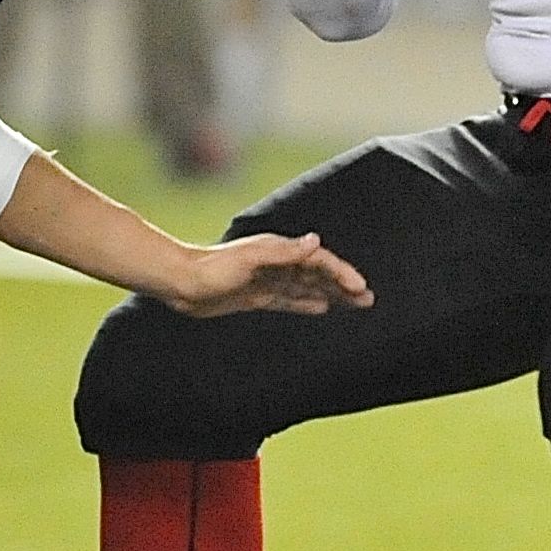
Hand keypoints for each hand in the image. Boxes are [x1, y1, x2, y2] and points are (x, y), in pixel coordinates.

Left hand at [152, 231, 372, 320]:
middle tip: (368, 299)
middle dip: (344, 285)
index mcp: (279, 251)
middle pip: (318, 274)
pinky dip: (308, 302)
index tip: (361, 288)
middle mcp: (277, 263)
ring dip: (331, 294)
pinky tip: (322, 308)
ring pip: (308, 287)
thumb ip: (284, 252)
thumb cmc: (213, 268)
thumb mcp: (250, 258)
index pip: (319, 261)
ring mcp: (268, 279)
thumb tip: (316, 242)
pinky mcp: (258, 295)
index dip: (341, 273)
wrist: (181, 283)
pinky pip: (290, 299)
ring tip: (354, 304)